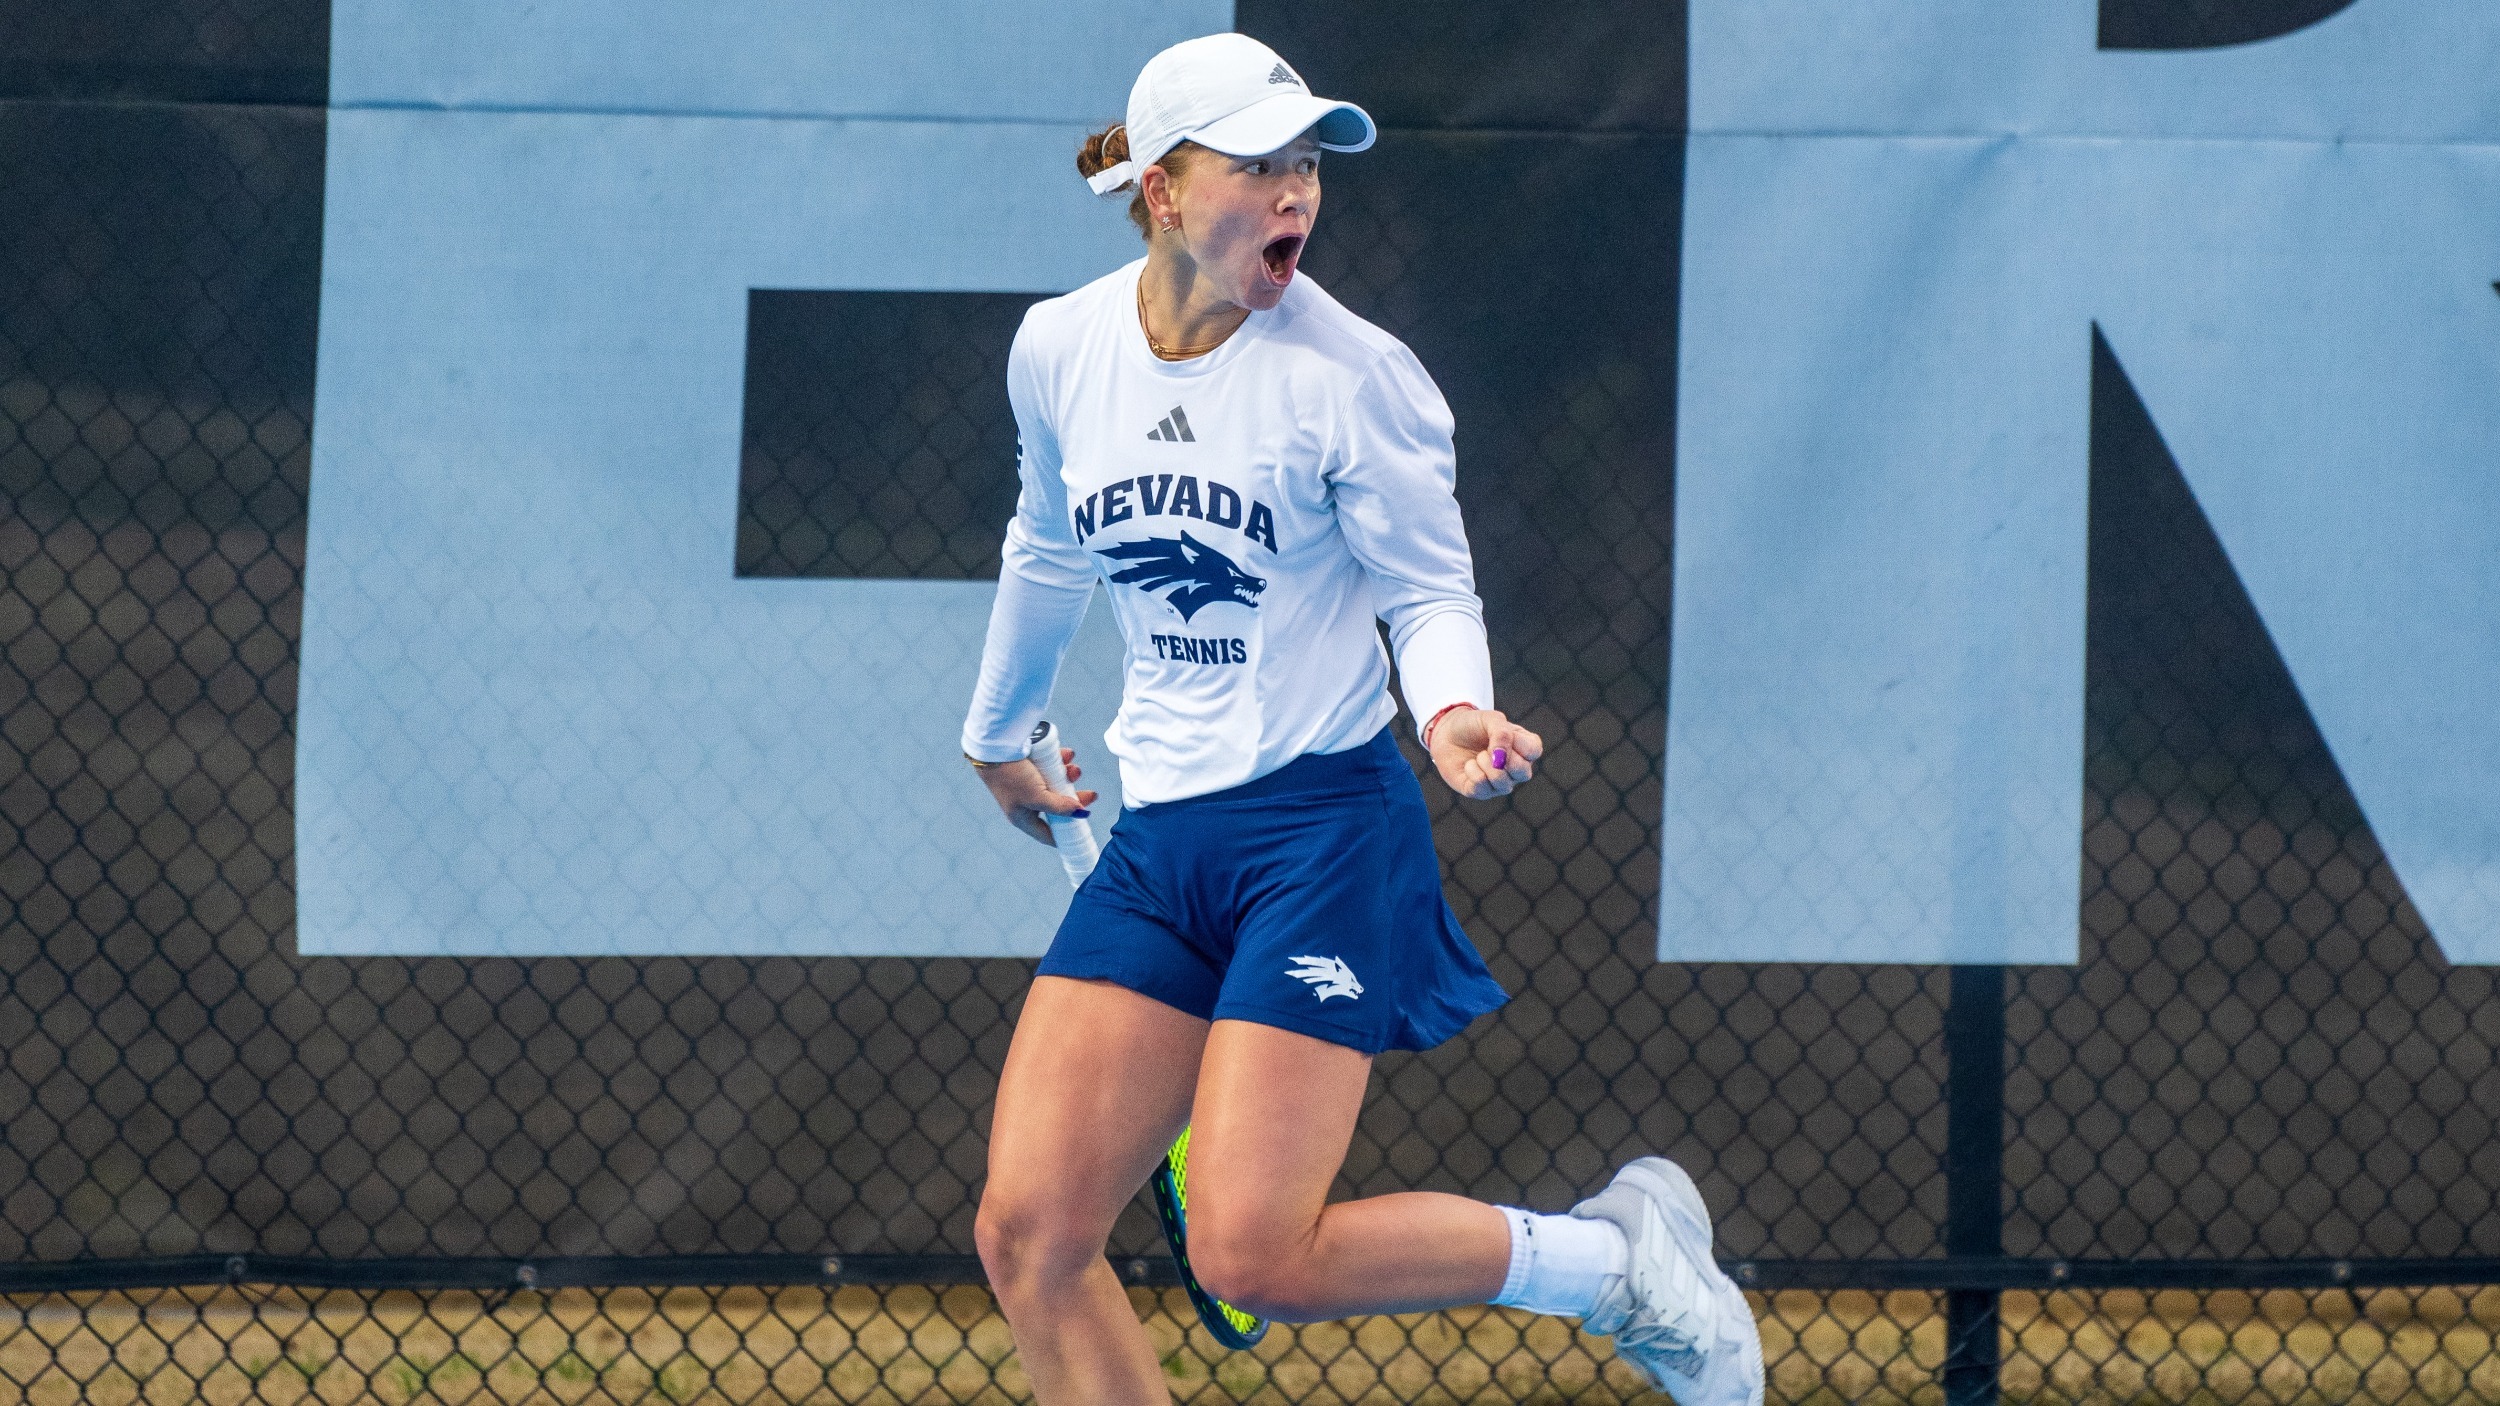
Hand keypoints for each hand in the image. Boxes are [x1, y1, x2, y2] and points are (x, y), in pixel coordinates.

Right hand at [977, 747, 1098, 844]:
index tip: (1083, 833)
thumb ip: (1060, 807)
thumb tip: (1081, 812)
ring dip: (1069, 776)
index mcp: (1023, 817)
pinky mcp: (1032, 766)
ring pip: (1057, 784)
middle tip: (1092, 795)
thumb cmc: (1012, 776)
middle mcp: (1027, 803)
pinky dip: (1061, 761)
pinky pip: (1052, 766)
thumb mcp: (1037, 796)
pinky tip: (1068, 755)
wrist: (995, 746)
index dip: (1066, 835)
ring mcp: (1030, 784)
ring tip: (1075, 769)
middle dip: (1075, 799)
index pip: (1048, 834)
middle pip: (1058, 807)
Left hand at [1426, 707, 1542, 798]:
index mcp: (1523, 748)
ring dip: (1486, 764)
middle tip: (1487, 747)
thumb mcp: (1490, 719)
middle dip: (1503, 758)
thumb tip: (1502, 757)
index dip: (1517, 743)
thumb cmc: (1473, 725)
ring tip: (1478, 755)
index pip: (1534, 751)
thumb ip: (1502, 732)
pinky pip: (1482, 788)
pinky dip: (1473, 772)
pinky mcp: (1480, 792)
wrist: (1446, 734)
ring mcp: (1499, 783)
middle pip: (1523, 773)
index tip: (1500, 732)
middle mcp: (1515, 769)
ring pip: (1503, 783)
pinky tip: (1469, 765)